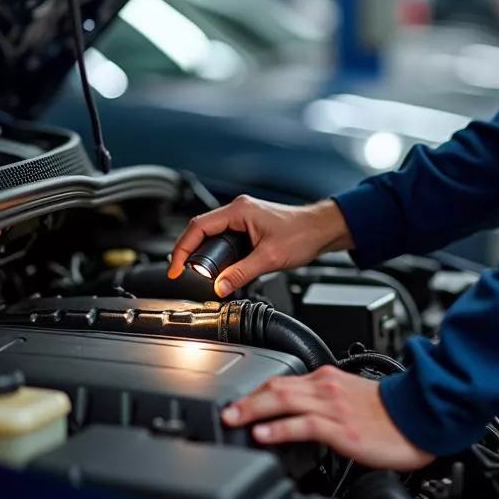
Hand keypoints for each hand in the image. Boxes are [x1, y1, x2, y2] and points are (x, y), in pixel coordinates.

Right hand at [167, 196, 353, 296]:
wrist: (321, 229)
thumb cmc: (302, 234)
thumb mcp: (269, 258)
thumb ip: (241, 273)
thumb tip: (219, 287)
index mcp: (239, 211)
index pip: (198, 227)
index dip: (183, 249)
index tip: (176, 268)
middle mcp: (238, 210)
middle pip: (201, 229)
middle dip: (189, 251)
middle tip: (183, 273)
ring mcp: (243, 217)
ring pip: (212, 234)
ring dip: (203, 253)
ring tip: (196, 272)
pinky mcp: (249, 226)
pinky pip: (224, 238)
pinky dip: (217, 252)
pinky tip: (217, 266)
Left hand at [221, 366, 433, 472]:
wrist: (420, 415)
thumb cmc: (390, 412)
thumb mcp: (352, 400)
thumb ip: (325, 402)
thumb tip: (300, 415)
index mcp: (329, 378)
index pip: (284, 379)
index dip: (257, 391)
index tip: (238, 401)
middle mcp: (327, 387)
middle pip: (277, 386)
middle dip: (247, 398)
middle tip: (224, 409)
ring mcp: (333, 406)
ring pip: (284, 401)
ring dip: (253, 410)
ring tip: (233, 419)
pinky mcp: (340, 428)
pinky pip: (303, 425)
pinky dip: (279, 429)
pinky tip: (263, 434)